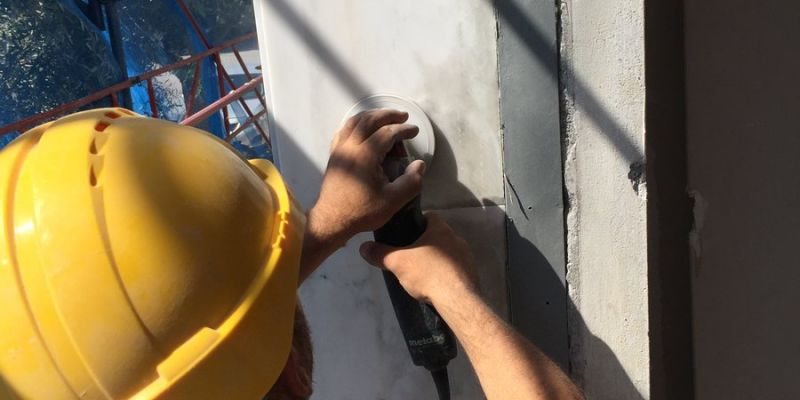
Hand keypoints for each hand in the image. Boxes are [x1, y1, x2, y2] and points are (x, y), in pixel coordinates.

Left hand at [309, 109, 425, 245]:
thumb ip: (411, 182)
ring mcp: (339, 149)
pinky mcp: (334, 155)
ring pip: (354, 122)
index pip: (387, 133)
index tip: (414, 131)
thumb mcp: (393, 201)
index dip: (403, 129)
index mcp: (365, 155)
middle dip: (388, 115)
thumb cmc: (362, 211)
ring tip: (385, 117)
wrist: (332, 220)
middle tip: (403, 116)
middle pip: (369, 120)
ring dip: (371, 116)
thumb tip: (420, 164)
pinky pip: (344, 130)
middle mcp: (350, 146)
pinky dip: (356, 124)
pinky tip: (363, 129)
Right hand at [358, 213, 478, 305]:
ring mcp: (467, 257)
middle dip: (425, 243)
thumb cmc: (427, 273)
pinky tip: (436, 284)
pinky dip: (446, 273)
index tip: (406, 231)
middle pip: (439, 235)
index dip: (417, 221)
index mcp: (441, 229)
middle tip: (409, 254)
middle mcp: (457, 239)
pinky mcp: (472, 274)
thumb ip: (380, 254)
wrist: (457, 300)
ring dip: (437, 259)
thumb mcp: (397, 263)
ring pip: (448, 252)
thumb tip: (363, 247)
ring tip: (422, 271)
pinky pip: (456, 269)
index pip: (430, 216)